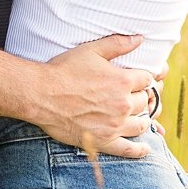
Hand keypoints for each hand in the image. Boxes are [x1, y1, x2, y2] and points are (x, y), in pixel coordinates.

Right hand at [25, 34, 153, 157]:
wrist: (39, 95)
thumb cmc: (62, 70)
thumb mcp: (90, 51)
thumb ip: (118, 44)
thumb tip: (140, 38)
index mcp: (122, 80)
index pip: (147, 80)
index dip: (144, 79)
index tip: (138, 80)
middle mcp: (122, 104)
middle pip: (145, 102)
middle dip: (141, 97)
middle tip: (133, 96)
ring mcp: (114, 124)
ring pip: (142, 124)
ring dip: (142, 119)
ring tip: (136, 116)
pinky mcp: (103, 141)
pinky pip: (128, 149)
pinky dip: (139, 150)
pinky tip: (144, 148)